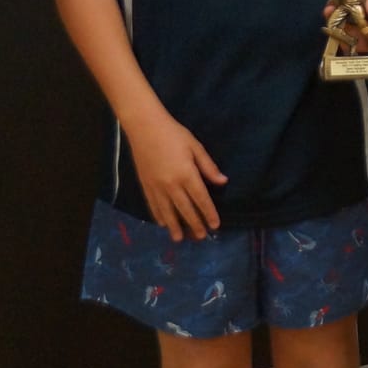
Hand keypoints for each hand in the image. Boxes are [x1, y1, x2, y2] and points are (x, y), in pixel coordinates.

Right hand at [125, 114, 226, 240]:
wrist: (144, 128)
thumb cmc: (174, 134)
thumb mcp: (196, 147)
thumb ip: (209, 167)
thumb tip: (223, 182)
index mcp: (187, 174)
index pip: (201, 199)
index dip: (209, 213)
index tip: (215, 226)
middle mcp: (171, 184)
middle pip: (185, 209)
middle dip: (194, 224)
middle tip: (200, 237)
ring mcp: (156, 186)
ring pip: (167, 211)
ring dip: (174, 226)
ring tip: (180, 239)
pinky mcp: (145, 185)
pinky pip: (153, 205)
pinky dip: (159, 216)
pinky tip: (163, 224)